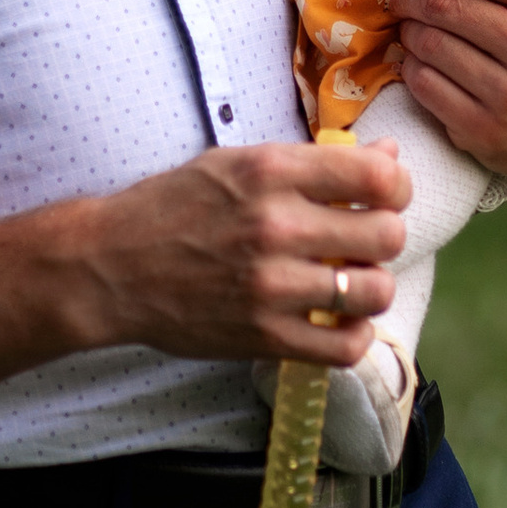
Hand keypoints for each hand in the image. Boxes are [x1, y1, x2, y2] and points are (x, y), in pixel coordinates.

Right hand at [71, 136, 409, 367]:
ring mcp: (271, 286)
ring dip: (372, 288)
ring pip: (374, 292)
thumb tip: (389, 159)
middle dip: (386, 237)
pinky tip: (338, 322)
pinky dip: (354, 337)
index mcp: (271, 172)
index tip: (385, 196)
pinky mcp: (263, 336)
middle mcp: (276, 226)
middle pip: (387, 235)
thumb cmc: (173, 207)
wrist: (110, 266)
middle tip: (364, 241)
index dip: (397, 188)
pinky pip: (345, 347)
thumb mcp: (238, 164)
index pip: (377, 178)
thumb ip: (315, 163)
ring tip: (352, 283)